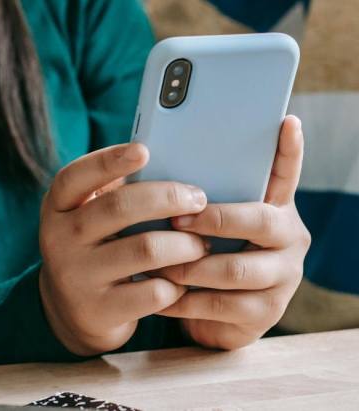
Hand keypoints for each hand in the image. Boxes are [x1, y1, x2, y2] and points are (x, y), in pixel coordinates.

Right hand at [38, 143, 208, 355]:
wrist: (72, 310)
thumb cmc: (95, 249)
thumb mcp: (90, 220)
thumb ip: (116, 196)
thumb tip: (174, 169)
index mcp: (58, 207)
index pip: (75, 176)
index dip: (109, 160)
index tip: (145, 150)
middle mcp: (60, 239)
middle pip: (120, 207)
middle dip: (169, 198)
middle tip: (198, 200)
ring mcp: (77, 277)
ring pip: (147, 249)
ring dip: (186, 244)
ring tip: (202, 244)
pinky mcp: (99, 310)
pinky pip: (154, 291)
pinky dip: (179, 283)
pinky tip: (184, 279)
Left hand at [150, 115, 310, 349]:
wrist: (214, 315)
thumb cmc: (206, 257)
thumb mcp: (207, 228)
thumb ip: (199, 204)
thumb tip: (159, 171)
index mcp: (276, 209)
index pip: (285, 175)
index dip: (288, 150)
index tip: (285, 121)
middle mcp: (289, 239)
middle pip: (259, 222)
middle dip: (213, 220)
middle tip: (176, 221)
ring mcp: (283, 277)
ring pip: (234, 270)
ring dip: (188, 266)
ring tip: (155, 263)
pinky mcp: (268, 313)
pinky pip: (220, 305)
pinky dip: (183, 300)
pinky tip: (161, 295)